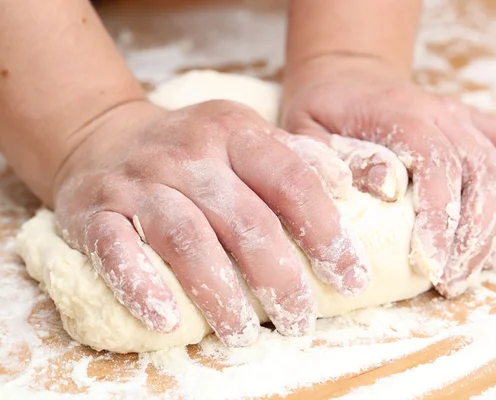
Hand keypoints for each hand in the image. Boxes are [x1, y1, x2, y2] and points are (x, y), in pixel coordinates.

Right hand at [51, 99, 372, 345]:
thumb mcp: (244, 136)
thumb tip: (348, 185)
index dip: (326, 231)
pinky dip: (141, 285)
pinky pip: (116, 250)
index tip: (350, 277)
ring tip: (244, 333)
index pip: (291, 179)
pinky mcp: (95, 210)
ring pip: (186, 239)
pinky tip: (168, 320)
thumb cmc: (192, 150)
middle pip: (244, 219)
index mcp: (234, 132)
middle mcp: (188, 154)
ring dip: (219, 293)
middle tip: (300, 319)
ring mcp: (139, 182)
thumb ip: (296, 157)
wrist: (103, 135)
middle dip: (279, 277)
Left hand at [281, 56, 495, 296]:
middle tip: (452, 283)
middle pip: (487, 174)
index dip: (441, 221)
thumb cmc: (324, 113)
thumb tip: (387, 188)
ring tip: (486, 264)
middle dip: (477, 239)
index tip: (430, 268)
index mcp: (402, 115)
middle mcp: (445, 113)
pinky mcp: (483, 127)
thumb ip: (340, 160)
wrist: (349, 78)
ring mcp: (469, 118)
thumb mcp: (309, 132)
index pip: (438, 166)